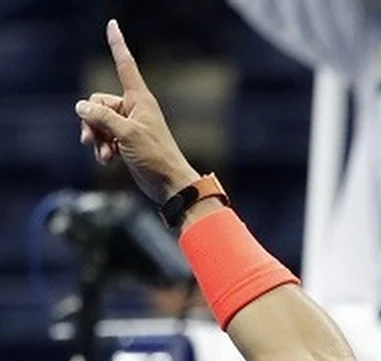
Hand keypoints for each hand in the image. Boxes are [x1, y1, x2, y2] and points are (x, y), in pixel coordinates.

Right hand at [75, 21, 198, 204]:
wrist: (168, 184)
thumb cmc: (155, 157)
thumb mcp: (125, 134)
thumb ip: (102, 117)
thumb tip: (81, 106)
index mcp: (140, 100)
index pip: (125, 66)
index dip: (118, 45)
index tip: (112, 24)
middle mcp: (134, 109)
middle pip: (97, 103)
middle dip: (91, 121)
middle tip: (93, 140)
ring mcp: (129, 125)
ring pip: (97, 121)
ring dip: (96, 138)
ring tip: (104, 154)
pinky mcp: (125, 141)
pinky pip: (103, 137)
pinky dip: (102, 148)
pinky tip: (108, 160)